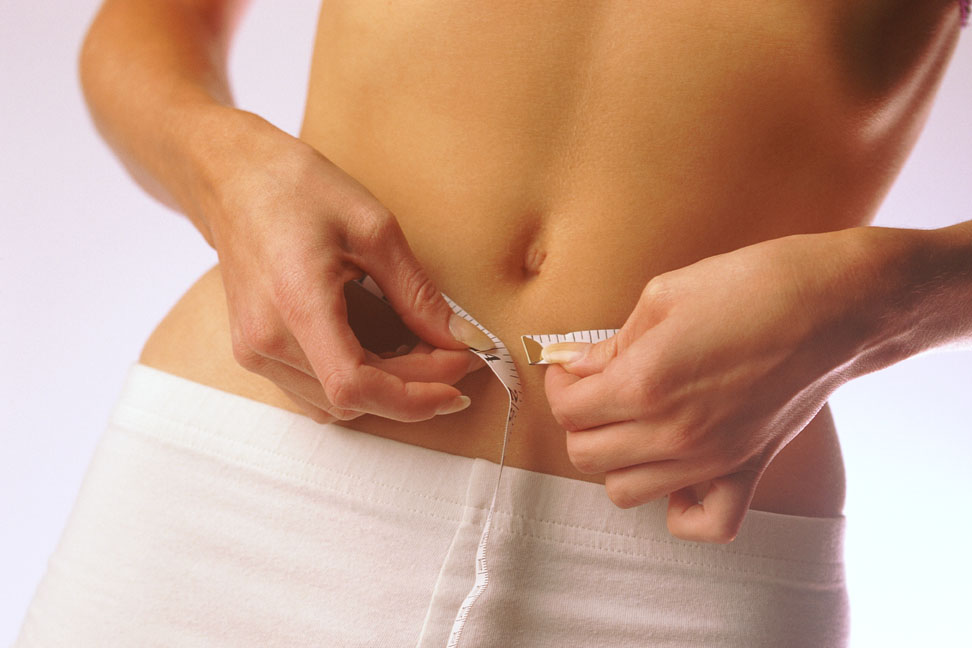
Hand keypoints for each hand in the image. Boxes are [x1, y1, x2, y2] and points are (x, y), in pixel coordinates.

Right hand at [197, 112, 490, 422]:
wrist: (231, 178)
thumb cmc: (299, 189)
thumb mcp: (375, 229)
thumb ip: (418, 294)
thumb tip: (464, 339)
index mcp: (296, 304)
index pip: (354, 386)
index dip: (412, 398)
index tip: (457, 381)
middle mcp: (266, 341)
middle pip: (352, 399)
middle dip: (414, 388)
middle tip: (458, 356)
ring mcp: (254, 352)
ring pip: (335, 405)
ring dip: (387, 390)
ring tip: (426, 354)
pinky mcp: (254, 352)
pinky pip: (314, 393)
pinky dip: (357, 386)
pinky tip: (386, 357)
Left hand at [543, 231, 875, 542]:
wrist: (835, 304)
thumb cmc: (752, 285)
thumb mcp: (665, 295)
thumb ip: (614, 341)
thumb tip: (579, 364)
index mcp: (643, 384)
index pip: (568, 410)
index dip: (559, 385)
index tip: (569, 367)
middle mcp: (671, 433)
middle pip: (586, 454)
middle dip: (578, 420)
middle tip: (593, 389)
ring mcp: (710, 459)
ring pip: (625, 491)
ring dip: (615, 460)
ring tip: (629, 424)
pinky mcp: (747, 468)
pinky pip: (704, 522)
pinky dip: (680, 508)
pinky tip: (678, 473)